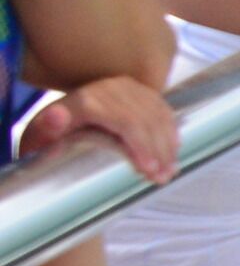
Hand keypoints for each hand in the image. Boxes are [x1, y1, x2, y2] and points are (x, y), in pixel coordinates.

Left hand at [27, 74, 176, 183]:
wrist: (58, 114)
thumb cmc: (50, 133)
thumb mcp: (39, 134)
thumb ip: (46, 129)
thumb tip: (58, 116)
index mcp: (87, 100)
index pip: (125, 121)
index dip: (140, 145)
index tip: (147, 170)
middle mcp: (111, 89)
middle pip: (146, 120)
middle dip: (158, 151)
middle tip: (162, 178)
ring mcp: (128, 88)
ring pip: (159, 116)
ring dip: (167, 145)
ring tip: (169, 171)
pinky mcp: (140, 90)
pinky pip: (163, 110)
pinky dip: (170, 131)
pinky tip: (173, 151)